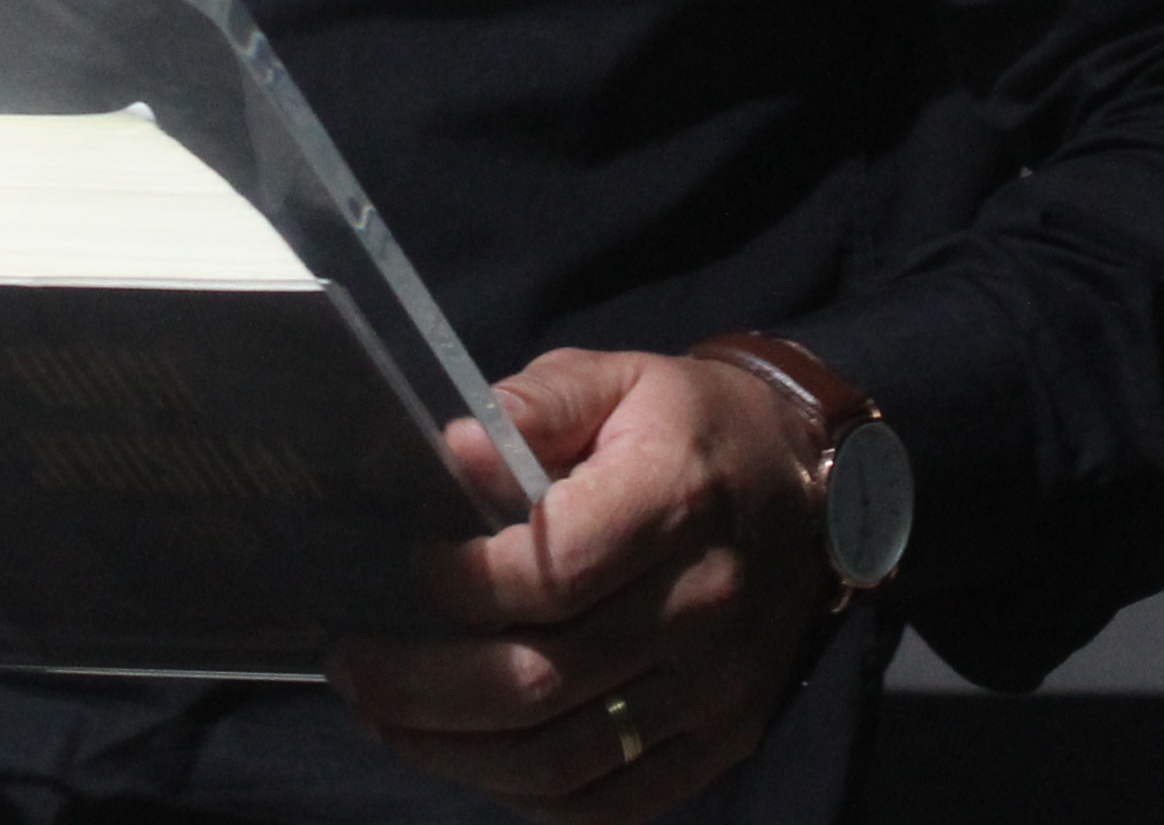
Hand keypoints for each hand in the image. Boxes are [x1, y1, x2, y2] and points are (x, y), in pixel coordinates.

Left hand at [330, 348, 828, 820]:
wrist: (809, 494)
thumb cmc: (687, 427)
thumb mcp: (617, 379)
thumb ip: (533, 406)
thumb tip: (451, 450)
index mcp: (674, 500)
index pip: (556, 572)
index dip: (467, 582)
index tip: (411, 566)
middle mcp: (701, 606)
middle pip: (545, 679)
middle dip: (428, 685)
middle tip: (354, 665)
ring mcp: (715, 691)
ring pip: (566, 757)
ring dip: (457, 753)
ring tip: (384, 720)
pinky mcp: (720, 743)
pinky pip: (612, 802)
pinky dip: (527, 795)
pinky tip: (466, 760)